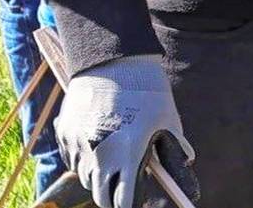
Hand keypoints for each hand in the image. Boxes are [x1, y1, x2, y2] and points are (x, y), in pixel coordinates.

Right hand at [54, 54, 196, 207]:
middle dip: (112, 196)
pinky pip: (73, 158)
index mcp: (127, 154)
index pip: (122, 200)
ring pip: (85, 177)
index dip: (130, 204)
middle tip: (124, 189)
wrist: (114, 60)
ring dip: (99, 176)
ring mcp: (78, 145)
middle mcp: (98, 155)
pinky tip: (97, 147)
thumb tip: (187, 161)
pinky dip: (84, 160)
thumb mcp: (167, 118)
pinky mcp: (65, 133)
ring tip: (113, 163)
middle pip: (100, 194)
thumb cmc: (148, 89)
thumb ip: (175, 145)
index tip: (136, 202)